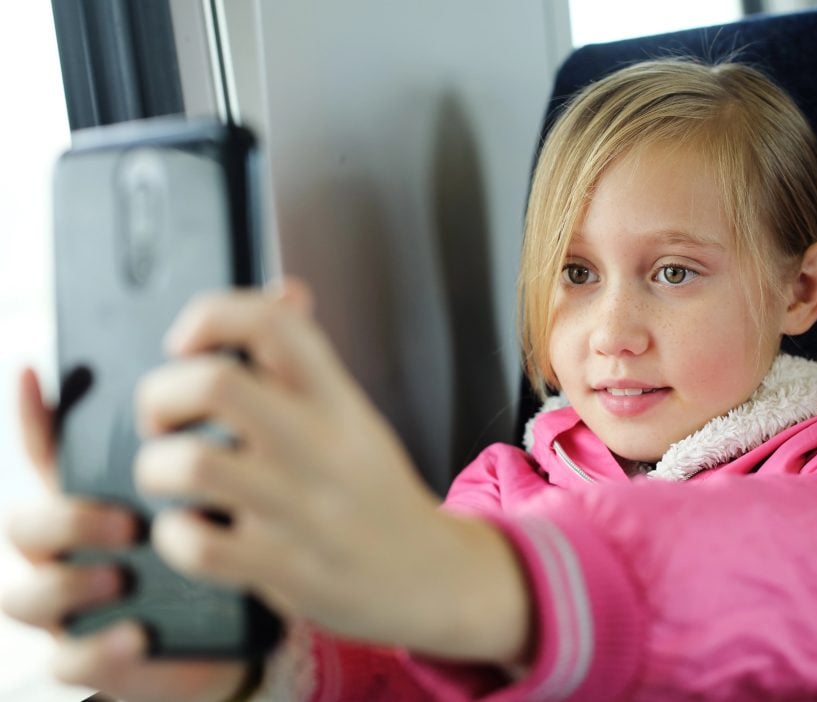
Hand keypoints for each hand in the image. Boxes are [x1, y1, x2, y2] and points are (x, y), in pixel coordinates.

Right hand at [1, 367, 248, 701]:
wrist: (261, 612)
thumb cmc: (245, 520)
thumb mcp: (251, 454)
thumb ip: (256, 383)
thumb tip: (293, 293)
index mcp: (110, 484)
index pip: (52, 444)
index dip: (32, 412)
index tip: (35, 372)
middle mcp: (84, 538)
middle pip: (30, 516)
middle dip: (65, 512)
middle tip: (129, 507)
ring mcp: (83, 597)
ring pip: (27, 590)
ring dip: (71, 579)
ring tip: (124, 569)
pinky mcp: (102, 653)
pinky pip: (71, 658)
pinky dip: (99, 648)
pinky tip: (139, 634)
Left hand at [135, 277, 529, 663]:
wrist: (430, 574)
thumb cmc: (377, 492)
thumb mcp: (354, 415)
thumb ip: (309, 357)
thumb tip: (285, 289)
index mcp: (337, 402)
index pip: (273, 323)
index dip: (211, 315)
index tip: (188, 344)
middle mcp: (320, 447)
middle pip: (216, 383)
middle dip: (160, 393)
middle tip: (162, 418)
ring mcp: (301, 509)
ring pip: (193, 464)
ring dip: (156, 466)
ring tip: (170, 476)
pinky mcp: (284, 568)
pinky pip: (198, 545)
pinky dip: (173, 535)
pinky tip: (190, 529)